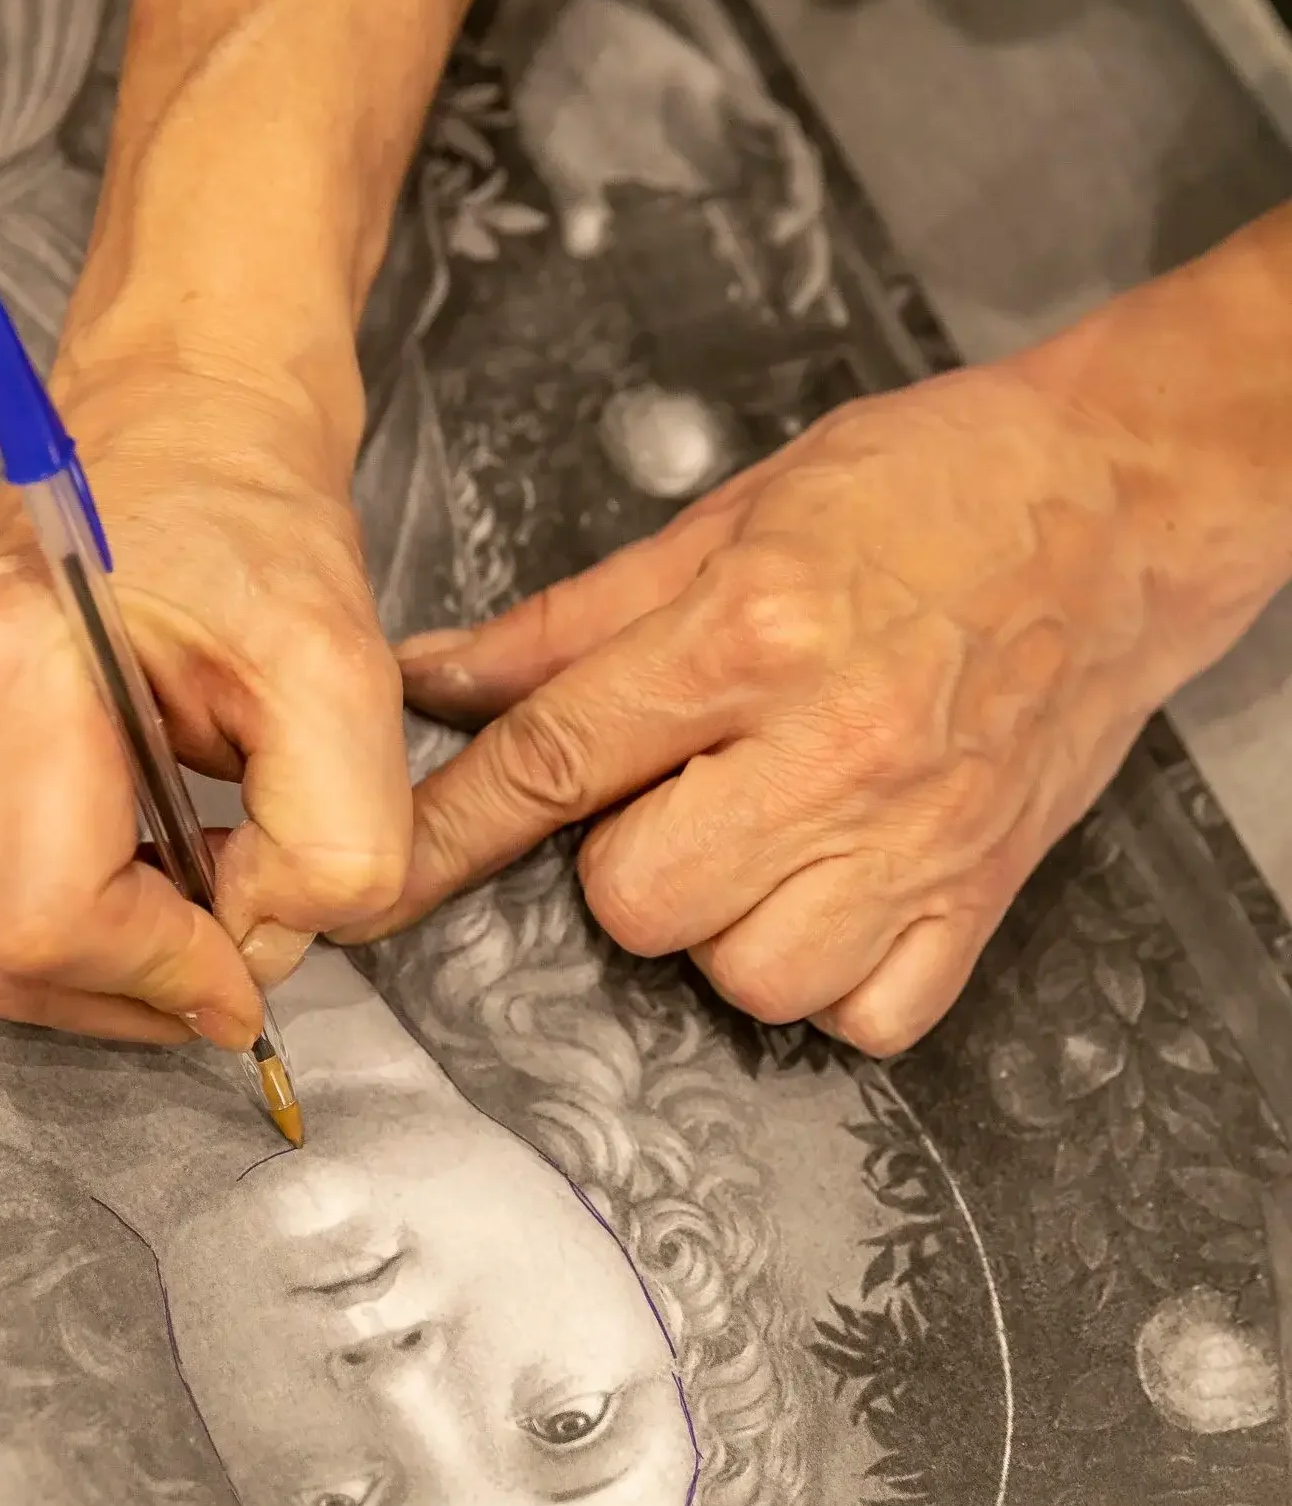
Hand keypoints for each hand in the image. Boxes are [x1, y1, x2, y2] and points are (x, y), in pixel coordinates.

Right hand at [0, 364, 409, 1046]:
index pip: (50, 923)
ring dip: (99, 957)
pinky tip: (137, 862)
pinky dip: (59, 917)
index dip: (164, 977)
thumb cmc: (254, 526)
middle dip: (135, 981)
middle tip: (233, 937)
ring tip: (192, 884)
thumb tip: (255, 952)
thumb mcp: (348, 682)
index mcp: (3, 667)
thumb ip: (336, 850)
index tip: (250, 965)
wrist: (184, 426)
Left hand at [340, 366, 1177, 1054]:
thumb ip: (575, 620)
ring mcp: (917, 838)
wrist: (1122, 503)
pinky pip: (865, 1016)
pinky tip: (832, 894)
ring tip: (762, 838)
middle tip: (680, 791)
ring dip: (723, 923)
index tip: (384, 887)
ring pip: (745, 977)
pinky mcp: (983, 895)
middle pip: (637, 899)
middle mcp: (833, 748)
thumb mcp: (735, 514)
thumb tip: (442, 677)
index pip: (555, 760)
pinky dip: (831, 977)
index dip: (451, 832)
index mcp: (753, 632)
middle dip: (625, 860)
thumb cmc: (934, 489)